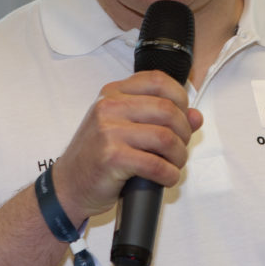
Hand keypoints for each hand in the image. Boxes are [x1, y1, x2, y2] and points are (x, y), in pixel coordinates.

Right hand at [49, 70, 203, 224]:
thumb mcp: (125, 128)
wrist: (68, 185)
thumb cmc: (97, 155)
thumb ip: (159, 118)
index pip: (158, 80)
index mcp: (113, 93)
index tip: (184, 116)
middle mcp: (109, 107)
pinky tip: (166, 177)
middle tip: (180, 147)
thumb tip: (196, 116)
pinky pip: (155, 164)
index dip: (180, 97)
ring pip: (165, 137)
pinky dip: (169, 174)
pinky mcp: (111, 157)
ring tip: (174, 164)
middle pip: (167, 109)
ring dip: (179, 155)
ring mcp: (108, 131)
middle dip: (184, 131)